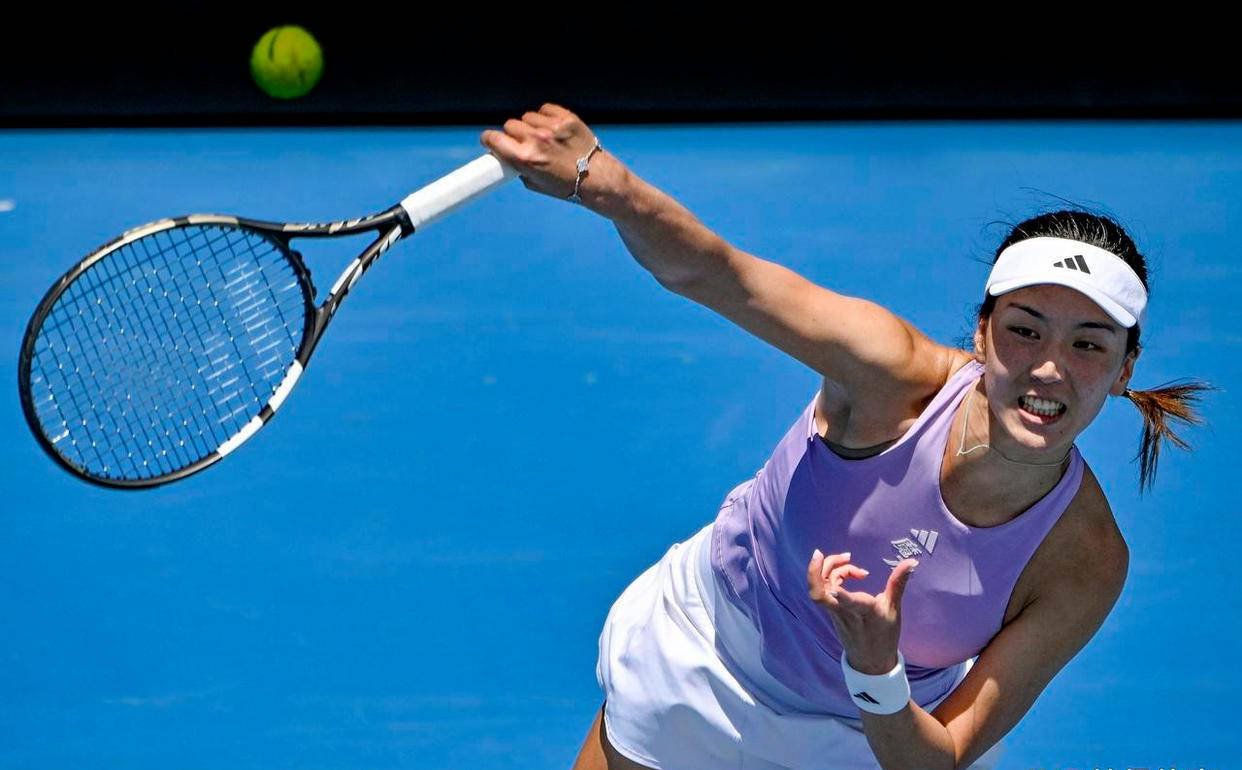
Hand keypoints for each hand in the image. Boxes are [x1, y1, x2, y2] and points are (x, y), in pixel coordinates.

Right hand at [480, 103, 611, 205]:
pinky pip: (544, 109)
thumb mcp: (534, 183)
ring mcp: (552, 127)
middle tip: (523, 144)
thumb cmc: (565, 186)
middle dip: (513, 135)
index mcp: (525, 158)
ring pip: (527, 117)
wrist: (597, 179)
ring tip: (542, 138)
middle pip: (510, 125)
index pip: (493, 138)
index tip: (490, 140)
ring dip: (530, 126)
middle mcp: (537, 140)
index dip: (489, 139)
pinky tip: (552, 129)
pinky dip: (545, 117)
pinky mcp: (566, 118)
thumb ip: (518, 166)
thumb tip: (506, 153)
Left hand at [806, 549, 917, 674]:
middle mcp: (844, 613)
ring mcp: (833, 612)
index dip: (841, 596)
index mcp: (863, 613)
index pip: (850, 605)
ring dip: (828, 568)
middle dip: (818, 571)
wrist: (869, 661)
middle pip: (819, 594)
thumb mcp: (894, 609)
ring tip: (848, 558)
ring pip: (819, 589)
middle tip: (842, 555)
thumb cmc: (884, 634)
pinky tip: (846, 571)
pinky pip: (822, 590)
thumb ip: (898, 583)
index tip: (835, 587)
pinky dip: (829, 575)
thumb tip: (912, 562)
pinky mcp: (830, 611)